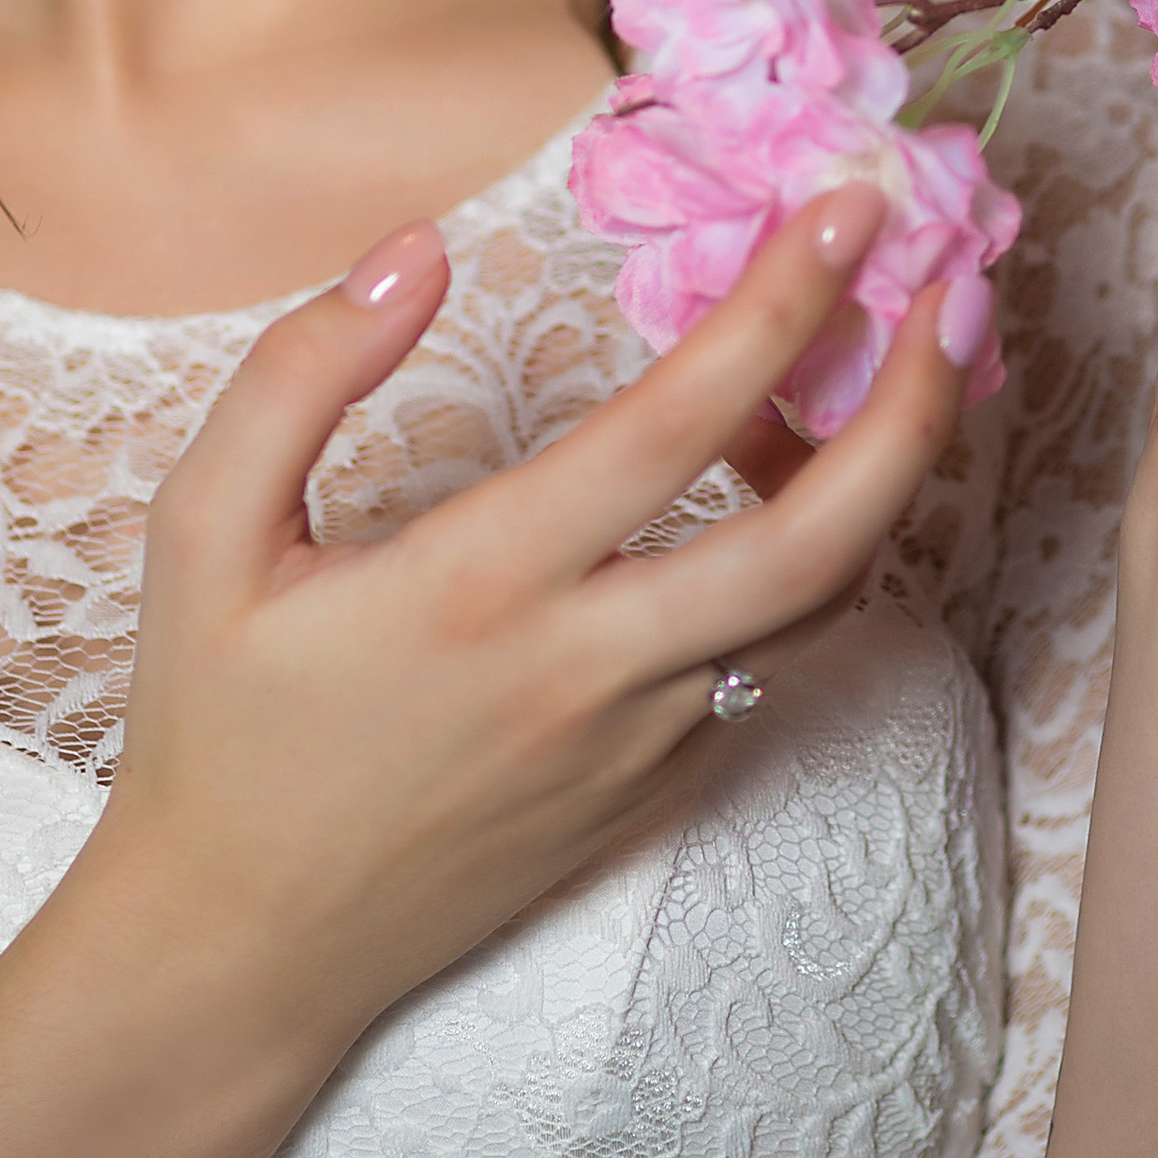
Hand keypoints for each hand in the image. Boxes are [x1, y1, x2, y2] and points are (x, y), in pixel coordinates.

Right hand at [96, 184, 973, 1056]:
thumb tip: (415, 250)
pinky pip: (760, 661)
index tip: (841, 208)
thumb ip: (300, 375)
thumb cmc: (218, 729)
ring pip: (816, 606)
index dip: (777, 307)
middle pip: (819, 541)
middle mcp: (587, 672)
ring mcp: (639, 744)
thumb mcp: (202, 533)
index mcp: (477, 589)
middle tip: (956, 286)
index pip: (673, 427)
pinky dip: (796, 561)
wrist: (243, 948)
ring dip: (875, 478)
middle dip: (913, 403)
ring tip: (881, 362)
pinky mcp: (654, 795)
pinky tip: (767, 481)